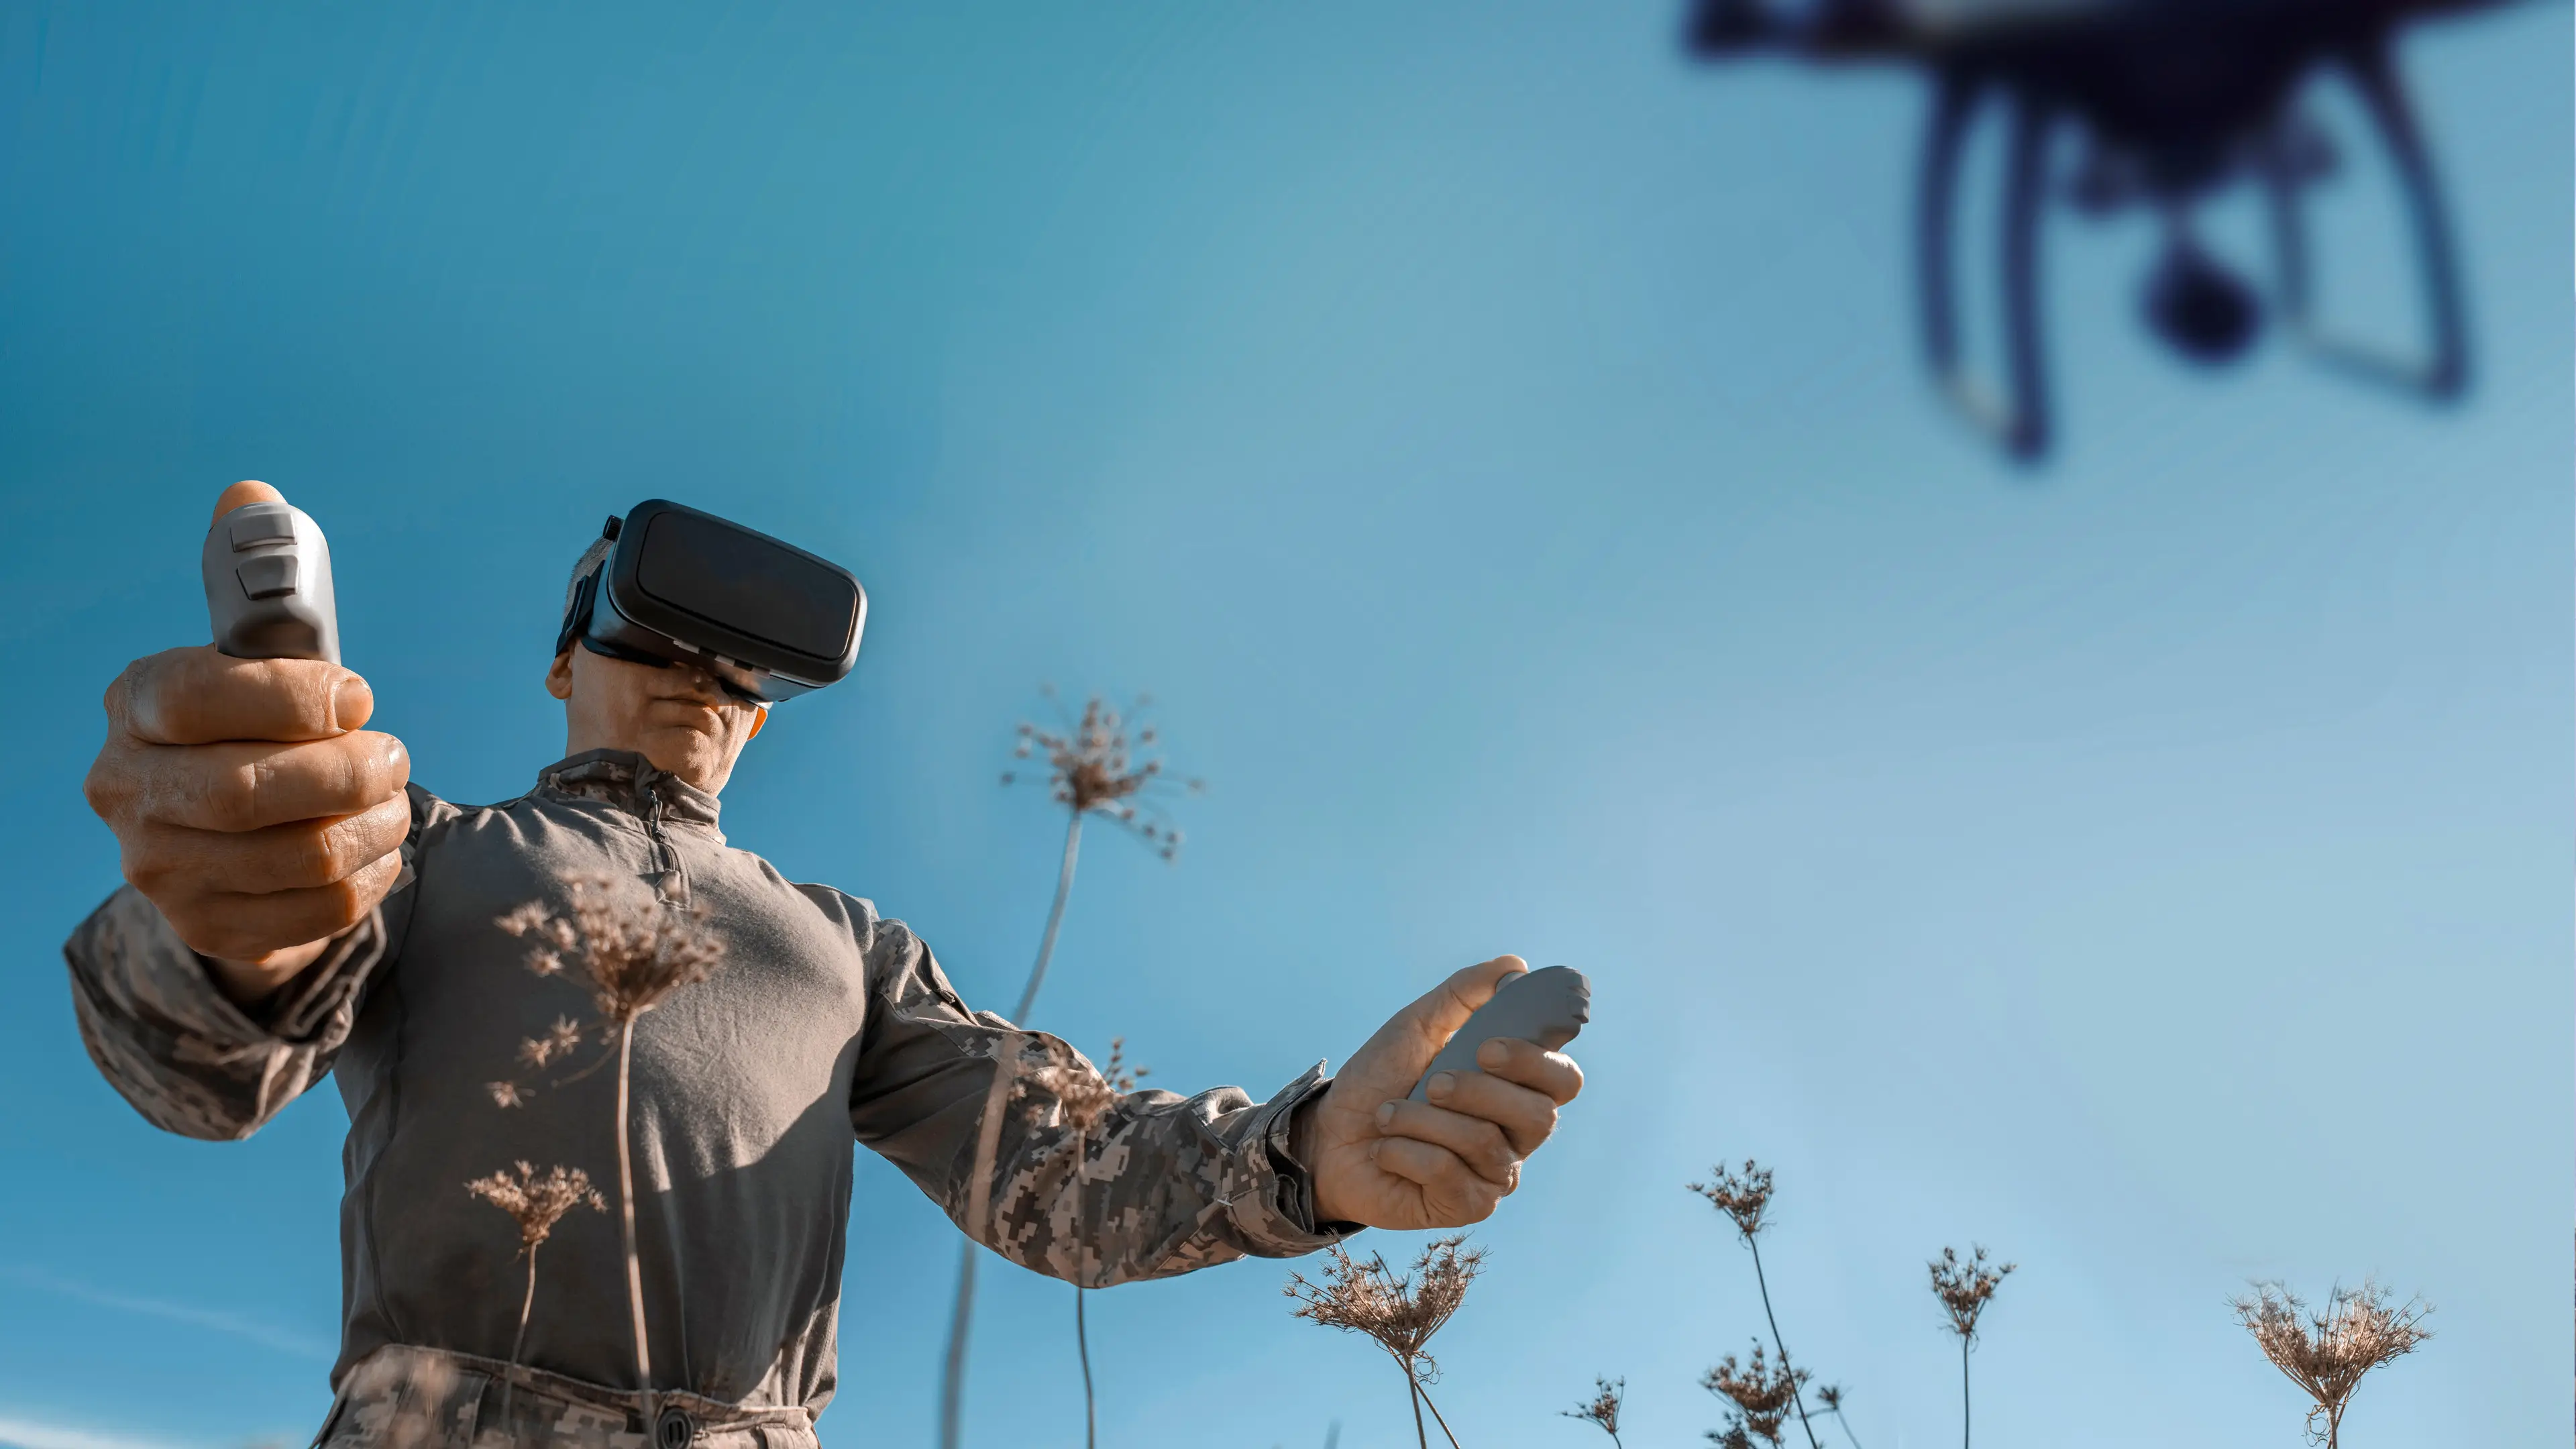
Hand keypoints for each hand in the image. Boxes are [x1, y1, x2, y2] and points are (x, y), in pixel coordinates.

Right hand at [81, 482, 410, 1003]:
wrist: (226, 841)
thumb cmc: (255, 724)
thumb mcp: (253, 653)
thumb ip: (259, 581)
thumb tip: (250, 495)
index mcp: (137, 705)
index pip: (197, 695)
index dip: (291, 695)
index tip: (358, 694)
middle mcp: (130, 789)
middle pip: (250, 791)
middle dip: (349, 770)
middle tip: (395, 754)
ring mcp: (162, 868)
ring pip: (297, 856)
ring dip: (375, 823)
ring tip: (395, 797)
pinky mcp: (211, 926)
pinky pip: (319, 910)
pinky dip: (373, 875)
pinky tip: (381, 847)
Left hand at [1305, 955, 1584, 1230]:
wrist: (1330, 1134)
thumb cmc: (1380, 1079)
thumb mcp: (1417, 1025)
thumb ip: (1464, 994)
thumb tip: (1515, 965)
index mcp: (1515, 1088)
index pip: (1563, 1080)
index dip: (1536, 1063)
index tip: (1487, 1047)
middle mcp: (1515, 1134)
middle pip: (1537, 1117)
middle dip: (1479, 1093)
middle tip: (1432, 1082)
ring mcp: (1494, 1175)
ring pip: (1486, 1144)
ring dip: (1424, 1120)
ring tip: (1389, 1114)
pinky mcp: (1465, 1207)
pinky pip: (1450, 1175)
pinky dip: (1407, 1152)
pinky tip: (1385, 1148)